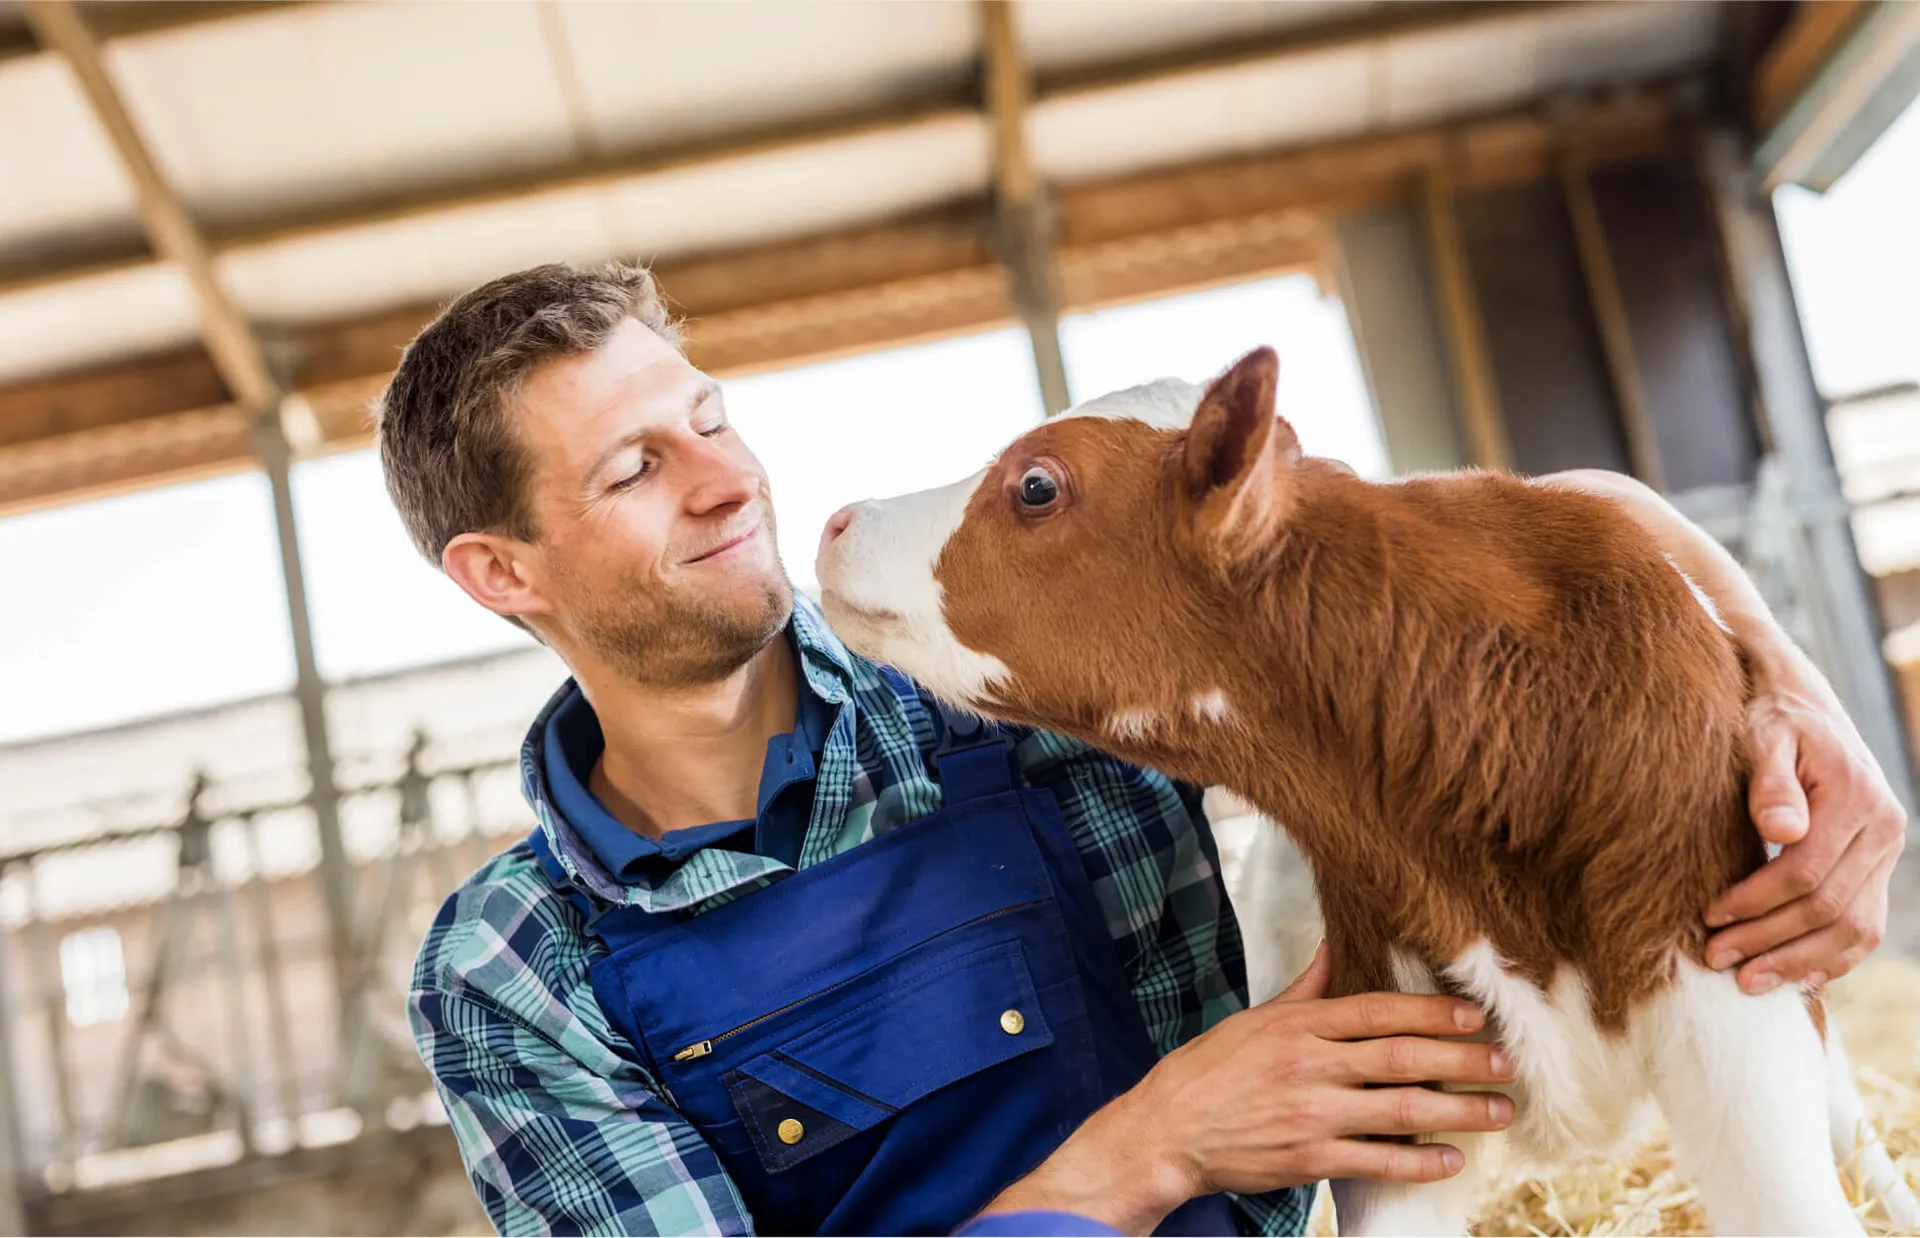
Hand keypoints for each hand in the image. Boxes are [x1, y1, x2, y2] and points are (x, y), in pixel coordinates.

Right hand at [978, 945, 1515, 1233]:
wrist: (1167, 1132)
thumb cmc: (1209, 1071)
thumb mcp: (1254, 1018)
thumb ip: (1305, 989)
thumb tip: (1334, 944)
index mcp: (1297, 1025)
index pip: (1378, 1011)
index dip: (1431, 1011)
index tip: (1474, 1014)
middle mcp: (1309, 1066)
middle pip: (1402, 1057)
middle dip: (1462, 1059)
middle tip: (1506, 1063)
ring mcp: (1311, 1115)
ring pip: (1401, 1110)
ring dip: (1459, 1110)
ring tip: (1498, 1110)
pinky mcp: (1309, 1159)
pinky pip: (1378, 1160)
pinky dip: (1420, 1161)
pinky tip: (1453, 1158)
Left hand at [1705, 641, 1907, 993]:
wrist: (1800, 704)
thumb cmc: (1768, 719)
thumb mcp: (1762, 736)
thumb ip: (1769, 782)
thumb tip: (1781, 829)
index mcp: (1856, 799)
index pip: (1806, 872)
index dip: (1756, 901)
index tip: (1709, 915)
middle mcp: (1884, 830)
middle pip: (1830, 908)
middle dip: (1770, 940)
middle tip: (1716, 958)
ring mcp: (1886, 852)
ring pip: (1854, 928)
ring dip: (1800, 961)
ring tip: (1747, 982)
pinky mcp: (1877, 867)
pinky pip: (1865, 925)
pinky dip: (1831, 957)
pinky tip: (1792, 977)